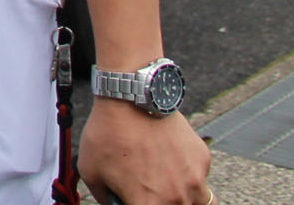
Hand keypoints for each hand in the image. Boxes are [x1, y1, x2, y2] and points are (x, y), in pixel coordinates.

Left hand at [81, 101, 213, 203]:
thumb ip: (105, 197)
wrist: (129, 97)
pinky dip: (189, 174)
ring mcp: (194, 180)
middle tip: (150, 189)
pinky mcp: (203, 160)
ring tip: (167, 182)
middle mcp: (176, 198)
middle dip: (161, 201)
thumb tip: (114, 202)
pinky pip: (201, 177)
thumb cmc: (108, 133)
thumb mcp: (90, 171)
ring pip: (199, 202)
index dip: (137, 203)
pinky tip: (171, 157)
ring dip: (185, 197)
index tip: (135, 197)